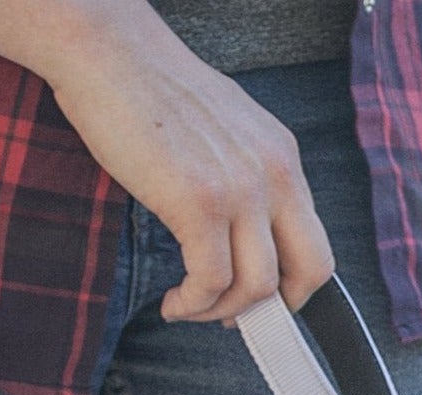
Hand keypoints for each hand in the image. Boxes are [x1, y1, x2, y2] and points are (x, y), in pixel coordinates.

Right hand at [0, 0, 335, 321]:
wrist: (105, 50)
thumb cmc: (148, 90)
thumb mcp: (222, 132)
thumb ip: (243, 180)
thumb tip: (240, 239)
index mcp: (281, 157)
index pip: (316, 243)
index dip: (292, 287)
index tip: (257, 300)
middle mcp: (273, 174)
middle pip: (310, 272)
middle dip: (276, 311)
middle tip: (235, 317)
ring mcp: (240, 189)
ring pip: (258, 288)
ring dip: (221, 312)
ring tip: (189, 305)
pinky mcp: (200, 203)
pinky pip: (211, 282)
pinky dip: (192, 305)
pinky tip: (172, 303)